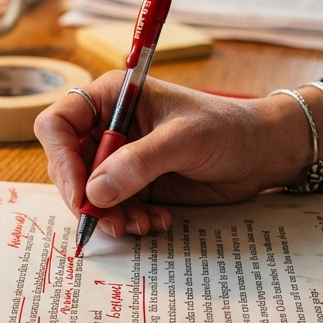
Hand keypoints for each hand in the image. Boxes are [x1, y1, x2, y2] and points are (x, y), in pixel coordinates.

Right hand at [34, 74, 316, 238]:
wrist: (262, 153)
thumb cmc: (227, 129)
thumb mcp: (184, 140)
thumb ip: (139, 163)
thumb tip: (95, 192)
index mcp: (113, 97)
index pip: (60, 124)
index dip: (62, 159)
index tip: (81, 194)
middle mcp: (110, 126)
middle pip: (68, 165)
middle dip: (86, 198)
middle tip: (111, 221)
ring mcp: (121, 157)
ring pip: (89, 193)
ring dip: (109, 215)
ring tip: (142, 225)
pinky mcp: (136, 184)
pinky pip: (114, 208)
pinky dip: (129, 221)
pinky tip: (157, 222)